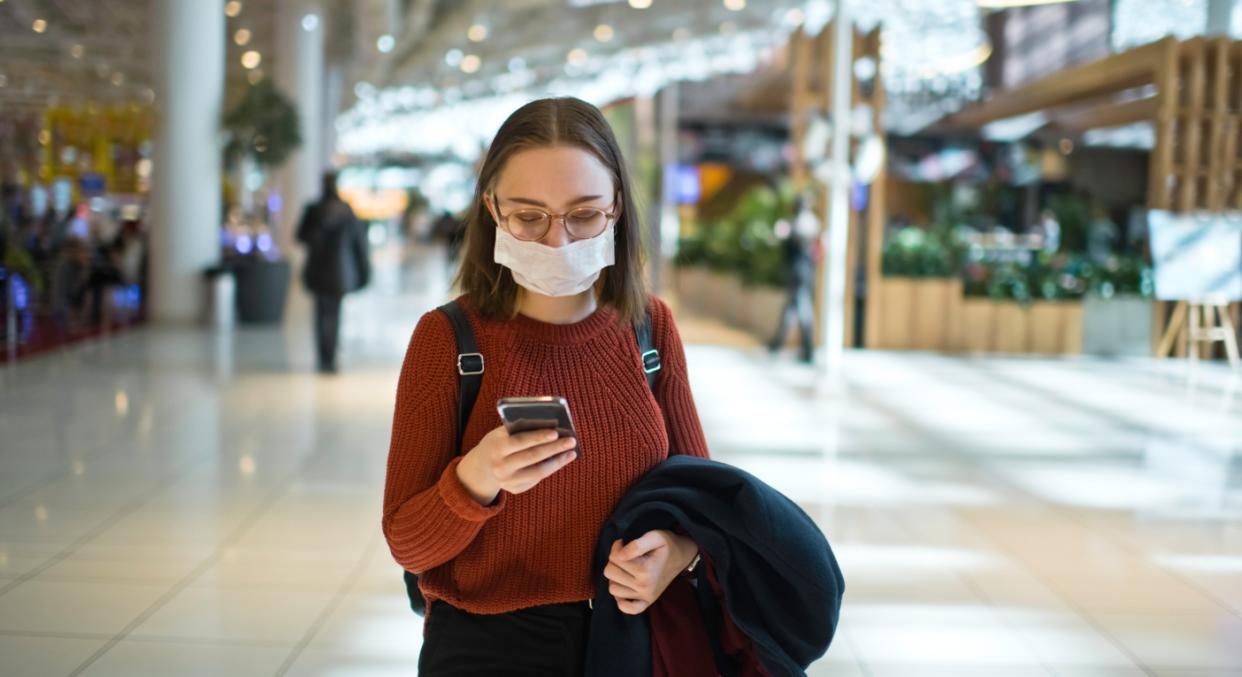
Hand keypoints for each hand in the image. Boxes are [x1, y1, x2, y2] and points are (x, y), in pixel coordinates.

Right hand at [456, 425, 576, 504]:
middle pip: (532, 457)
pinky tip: (561, 460)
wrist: (481, 468)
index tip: (555, 432)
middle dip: (554, 448)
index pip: (519, 441)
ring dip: (557, 461)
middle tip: (571, 441)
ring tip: (571, 452)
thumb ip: (520, 429)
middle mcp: (501, 467)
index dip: (538, 437)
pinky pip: (537, 479)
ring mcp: (508, 481)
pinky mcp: (515, 489)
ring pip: (538, 472)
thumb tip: (550, 425)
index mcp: (496, 448)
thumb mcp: (501, 434)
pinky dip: (550, 468)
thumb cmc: (497, 443)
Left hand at [604, 530, 697, 614]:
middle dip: (615, 560)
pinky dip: (621, 599)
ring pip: (612, 588)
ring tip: (627, 568)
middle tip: (627, 555)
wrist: (682, 556)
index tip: (626, 544)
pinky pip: (625, 608)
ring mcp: (645, 597)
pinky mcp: (646, 603)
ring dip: (616, 577)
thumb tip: (620, 556)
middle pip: (610, 572)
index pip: (615, 558)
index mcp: (645, 570)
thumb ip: (636, 545)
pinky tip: (626, 587)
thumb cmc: (668, 545)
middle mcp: (644, 586)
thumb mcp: (655, 536)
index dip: (618, 547)